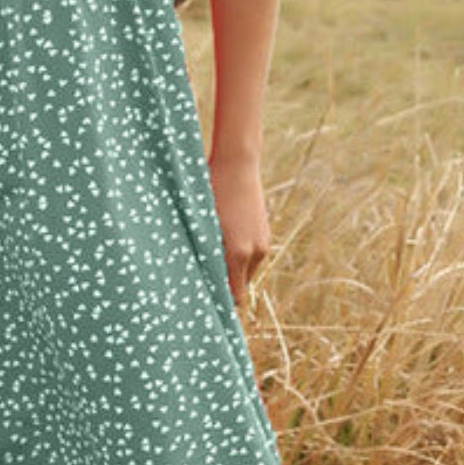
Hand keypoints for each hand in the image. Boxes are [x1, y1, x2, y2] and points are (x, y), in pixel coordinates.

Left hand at [206, 154, 271, 309]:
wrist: (237, 164)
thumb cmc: (212, 192)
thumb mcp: (203, 224)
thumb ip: (204, 253)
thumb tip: (199, 278)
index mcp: (239, 252)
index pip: (234, 295)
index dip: (220, 300)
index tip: (204, 300)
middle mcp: (256, 251)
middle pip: (241, 285)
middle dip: (224, 284)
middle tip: (202, 277)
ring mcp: (263, 241)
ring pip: (246, 269)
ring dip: (231, 267)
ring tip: (210, 253)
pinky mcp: (265, 232)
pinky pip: (251, 254)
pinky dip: (239, 254)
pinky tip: (223, 238)